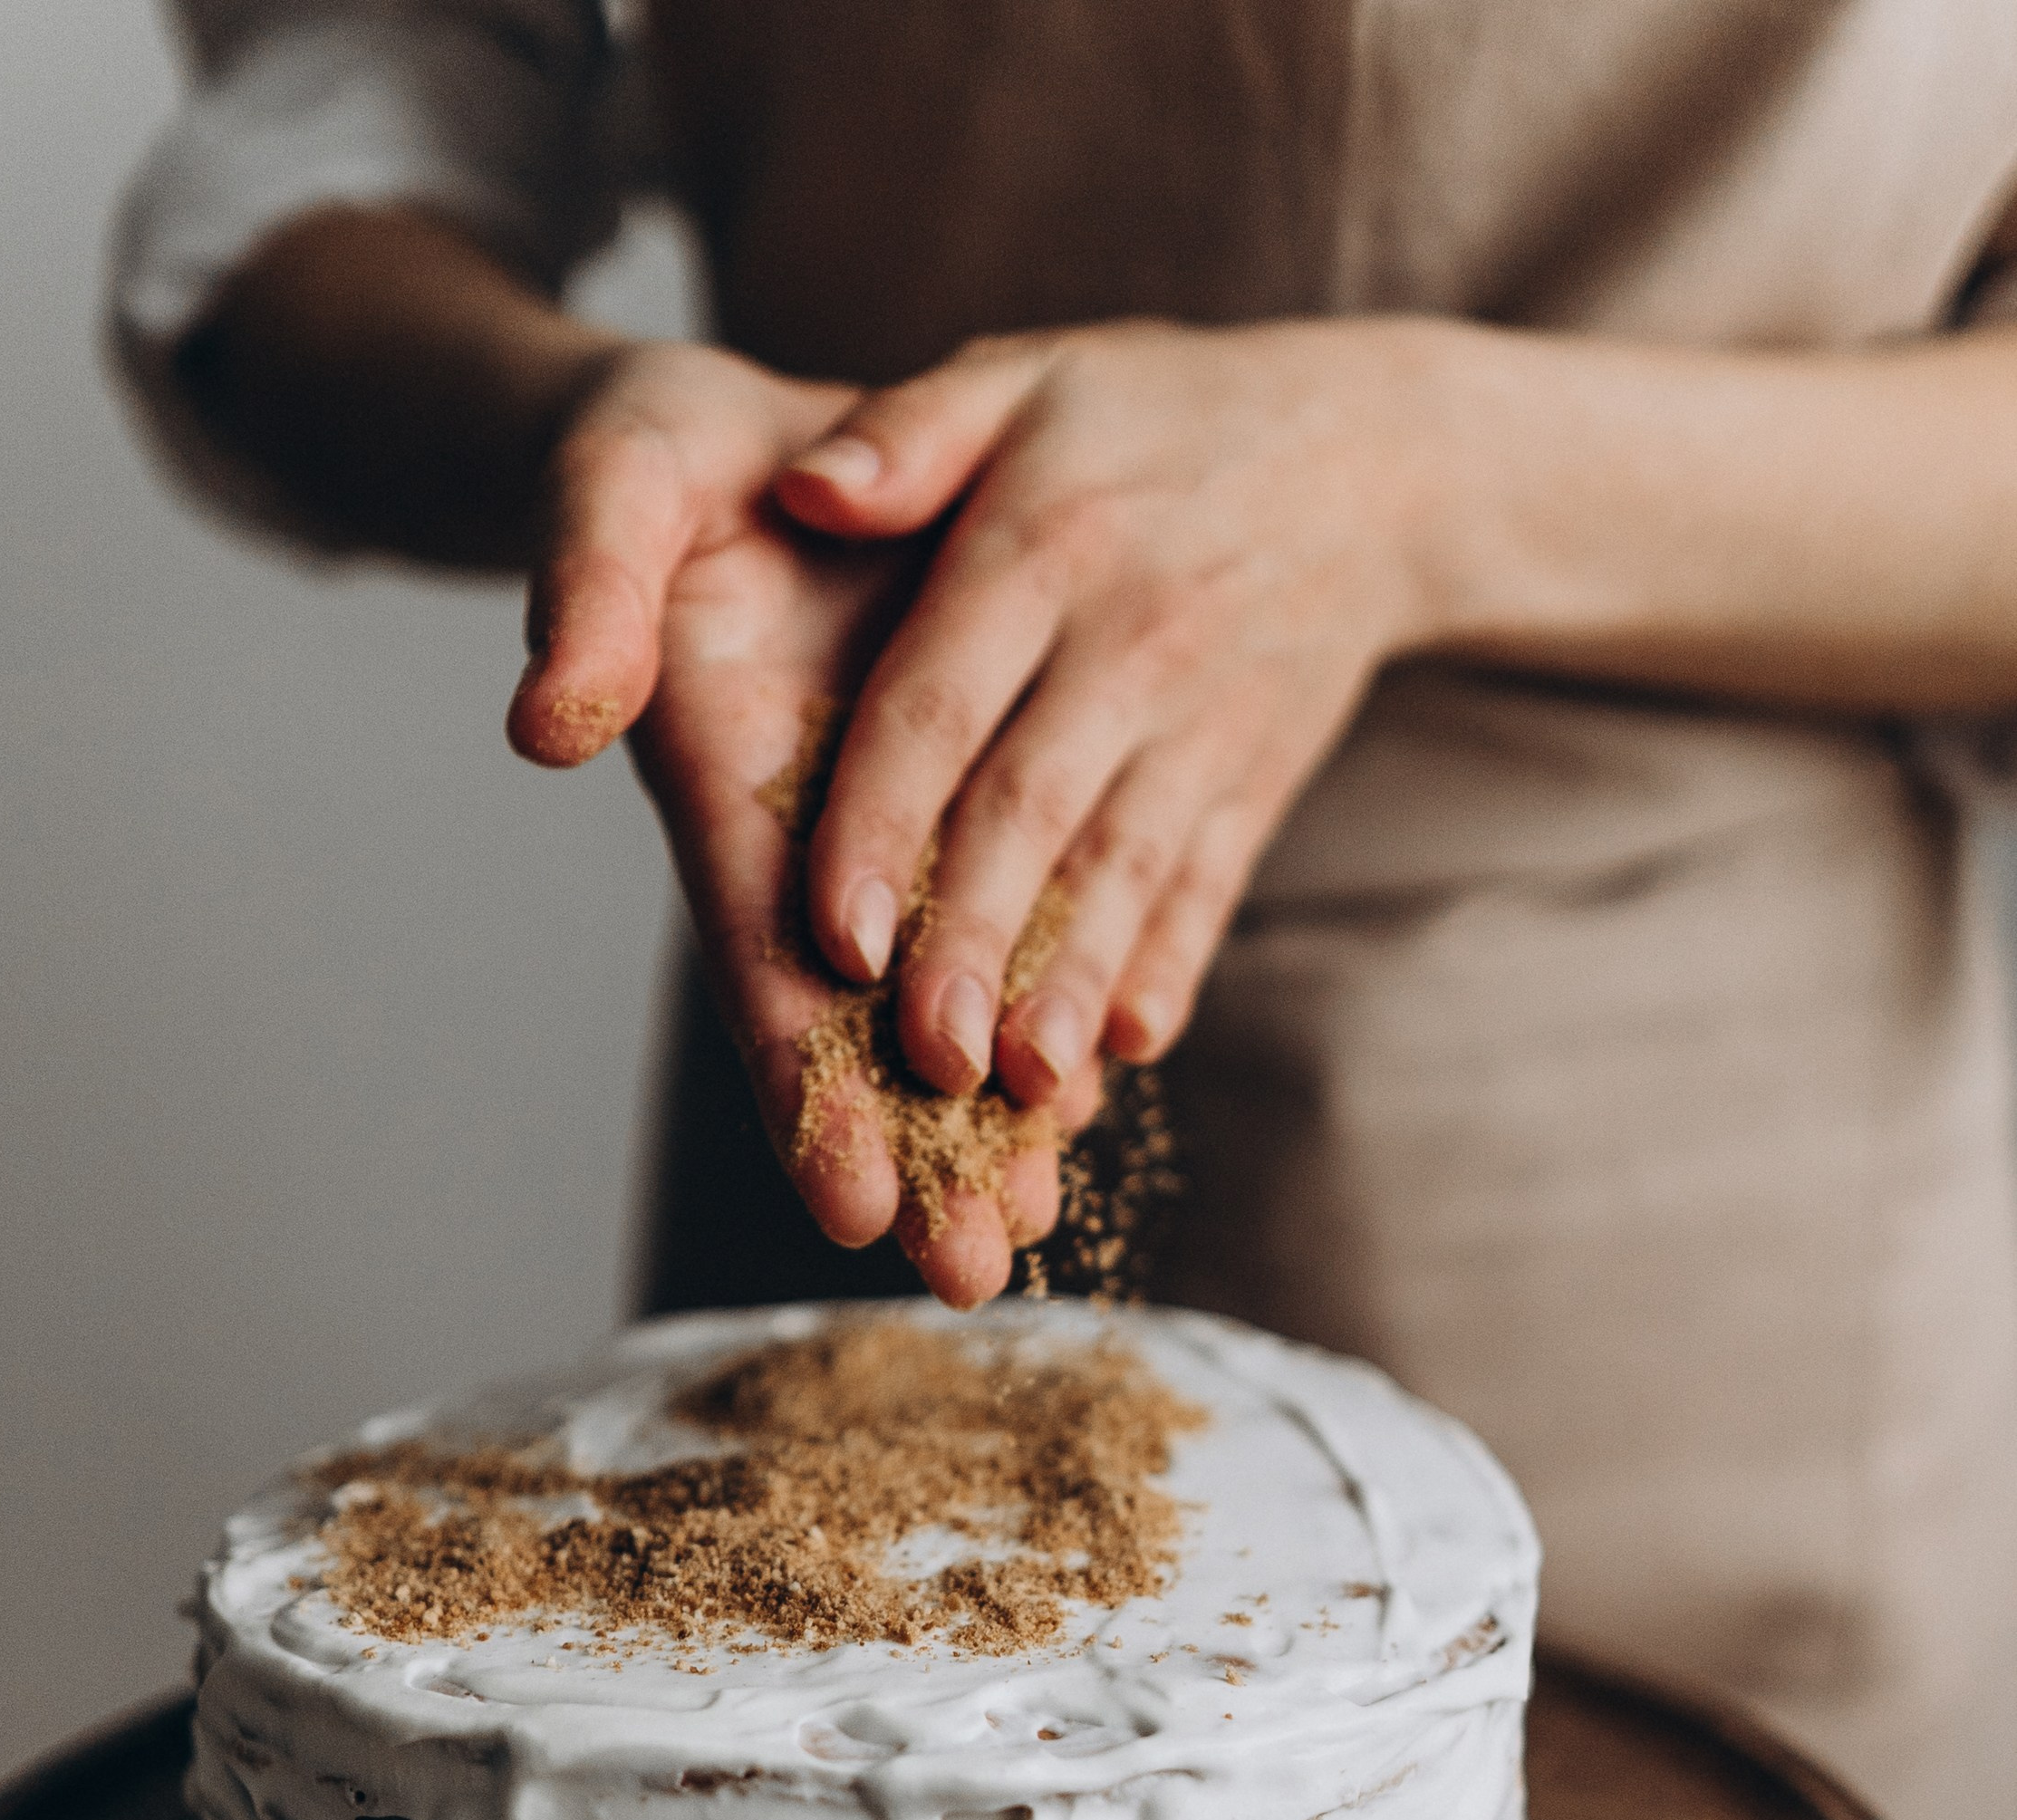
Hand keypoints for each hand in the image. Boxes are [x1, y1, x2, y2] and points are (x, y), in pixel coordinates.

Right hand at [509, 340, 1066, 1303]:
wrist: (752, 441)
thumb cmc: (669, 458)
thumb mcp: (616, 481)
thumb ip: (589, 592)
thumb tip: (548, 723)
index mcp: (721, 778)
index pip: (763, 952)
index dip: (806, 1077)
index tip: (850, 1198)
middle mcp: (800, 834)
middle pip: (854, 1022)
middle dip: (909, 1152)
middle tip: (963, 1275)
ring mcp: (873, 832)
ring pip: (931, 998)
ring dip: (976, 1123)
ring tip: (1023, 1237)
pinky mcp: (941, 805)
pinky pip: (998, 926)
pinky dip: (1031, 1011)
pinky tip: (1078, 1110)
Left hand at [770, 318, 1454, 1105]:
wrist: (1376, 458)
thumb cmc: (1152, 421)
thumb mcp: (1028, 379)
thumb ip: (906, 432)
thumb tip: (796, 489)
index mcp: (1043, 545)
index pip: (941, 702)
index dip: (881, 823)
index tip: (833, 936)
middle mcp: (1128, 642)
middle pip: (1031, 814)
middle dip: (973, 944)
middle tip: (921, 1062)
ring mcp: (1203, 722)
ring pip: (1123, 872)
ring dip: (1071, 985)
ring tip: (1019, 1088)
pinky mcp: (1255, 779)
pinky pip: (1211, 884)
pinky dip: (1173, 965)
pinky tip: (1130, 1050)